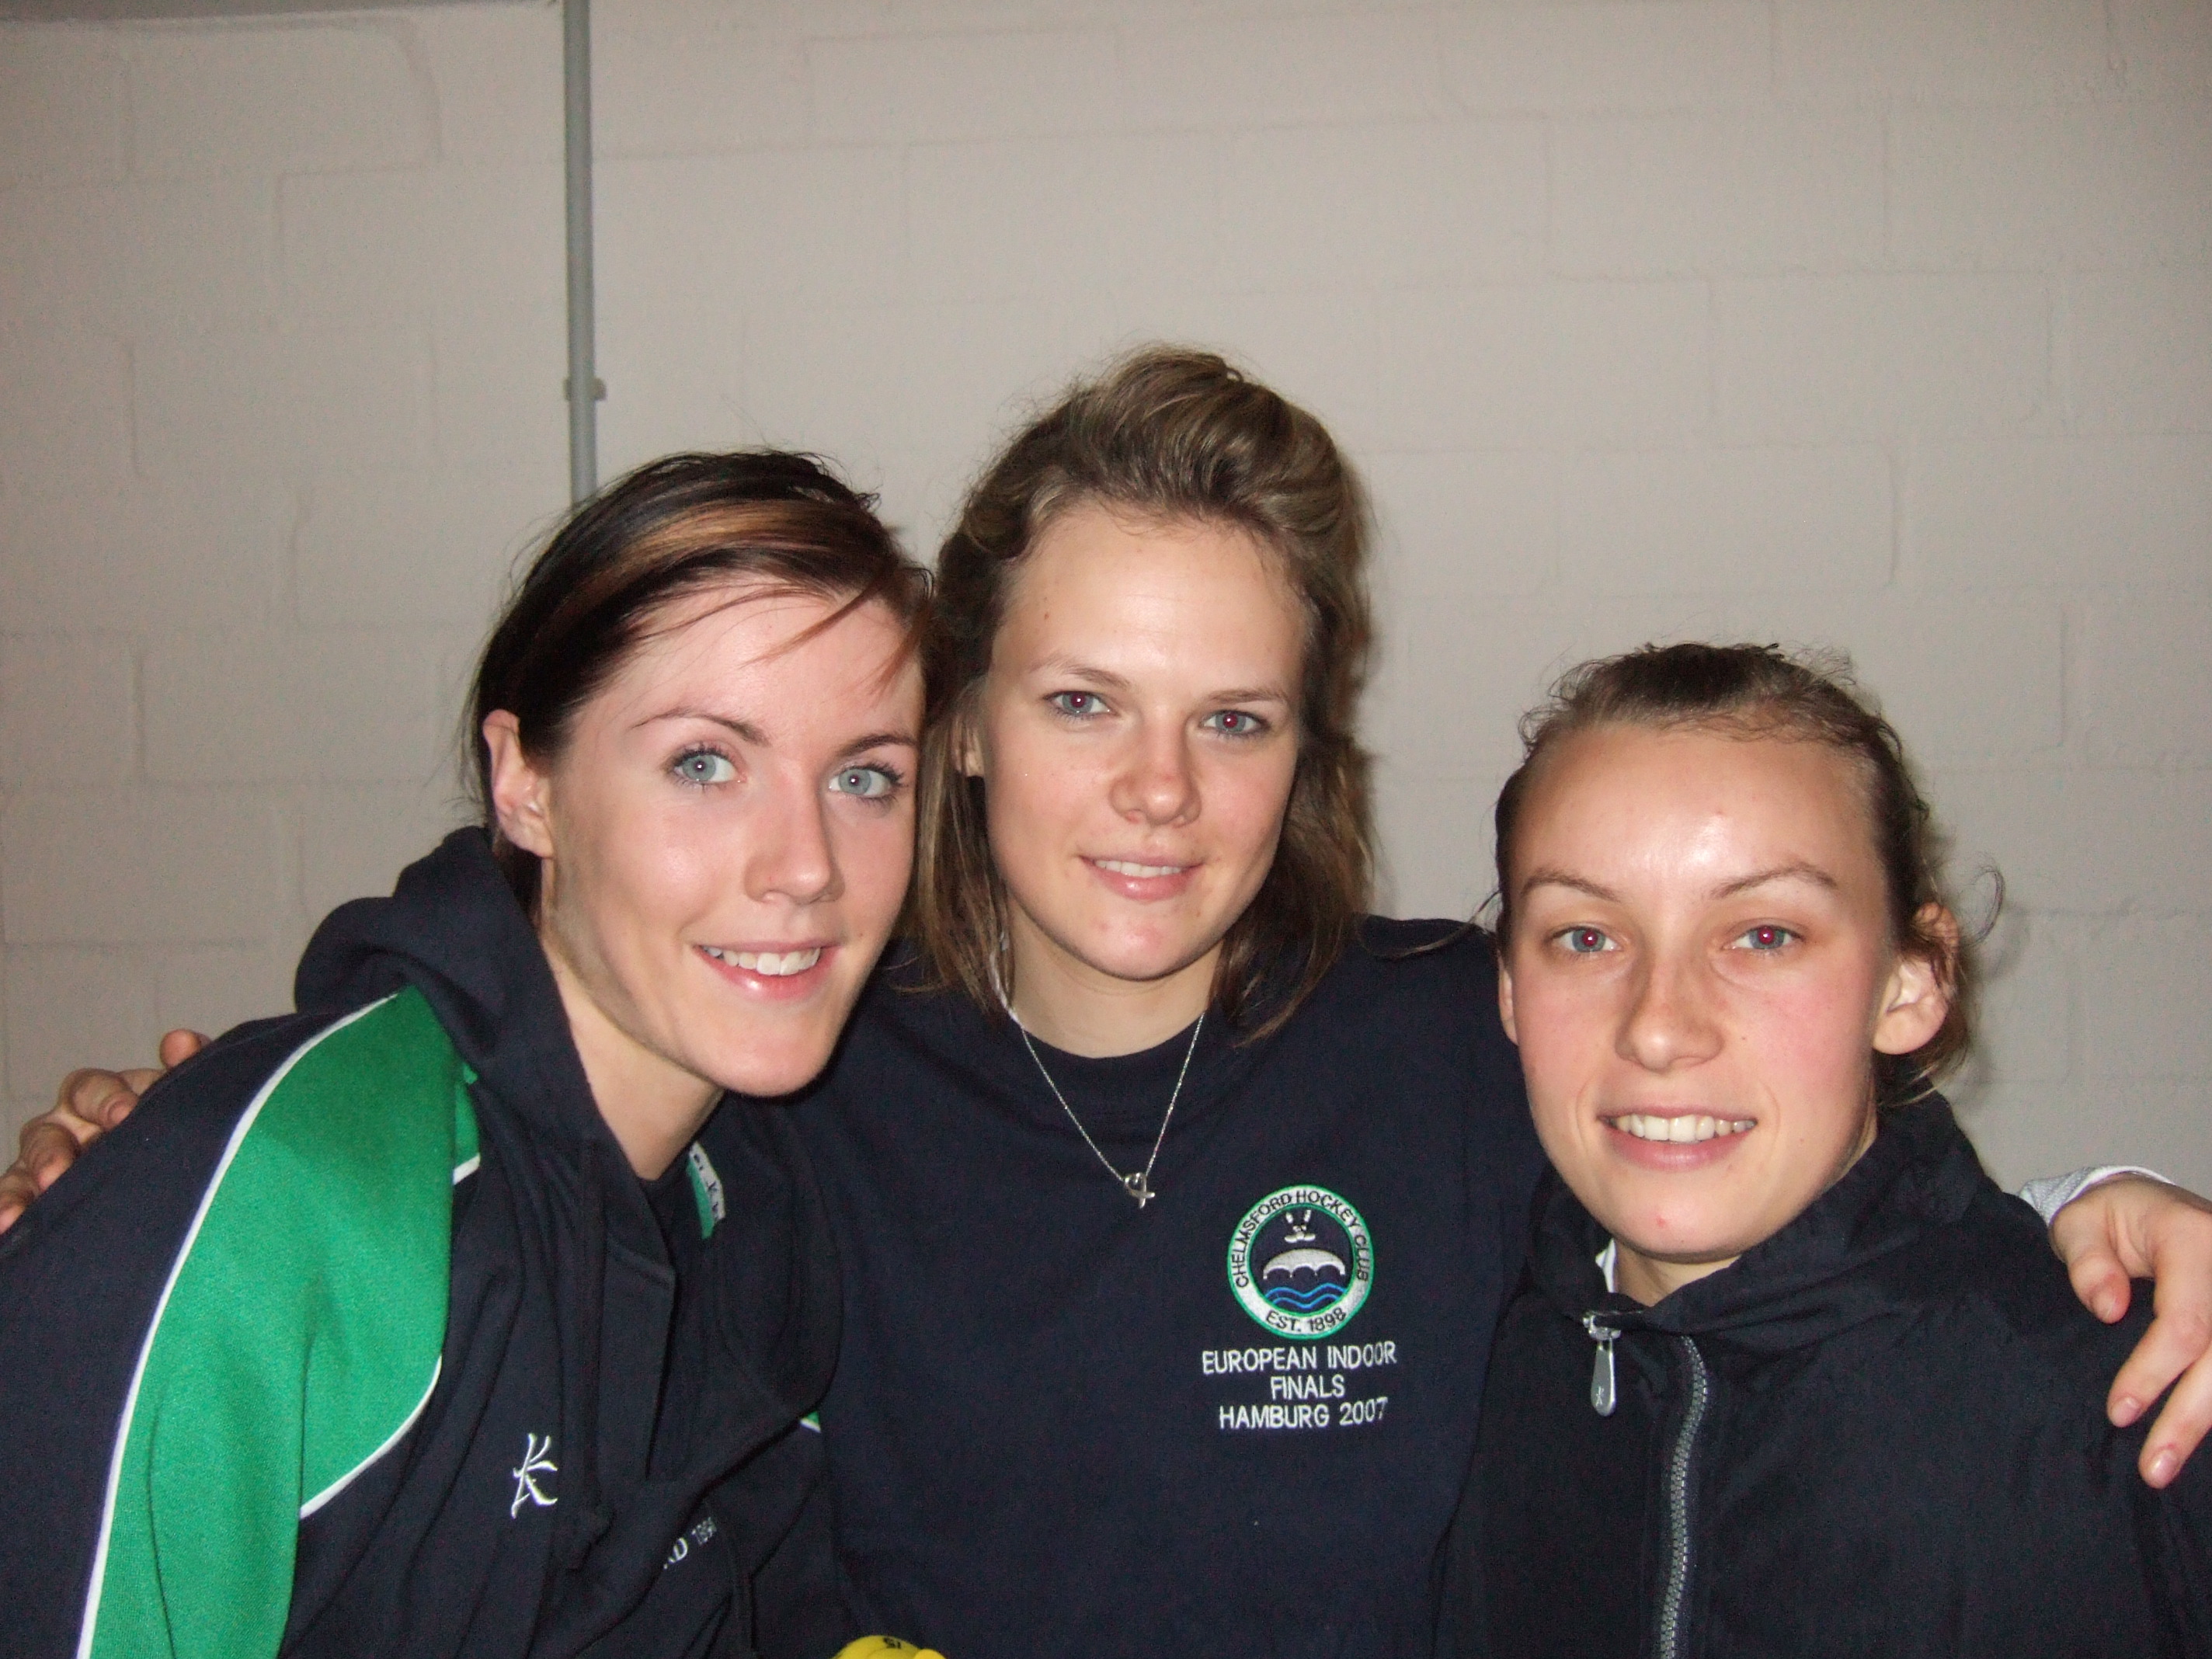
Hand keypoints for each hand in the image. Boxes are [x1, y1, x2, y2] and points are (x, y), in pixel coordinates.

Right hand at [0, 1028, 205, 1233]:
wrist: (186, 1181)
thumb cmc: (179, 1125)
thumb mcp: (185, 1096)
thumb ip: (187, 1069)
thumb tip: (180, 1041)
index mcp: (104, 1098)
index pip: (91, 1089)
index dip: (106, 1099)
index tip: (125, 1115)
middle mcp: (68, 1126)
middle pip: (49, 1129)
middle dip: (57, 1149)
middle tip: (66, 1168)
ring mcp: (48, 1162)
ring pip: (25, 1166)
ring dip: (29, 1178)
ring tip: (43, 1189)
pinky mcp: (35, 1197)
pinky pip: (13, 1199)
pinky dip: (7, 1206)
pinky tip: (8, 1221)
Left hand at [2051, 1174, 2211, 1486]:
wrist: (2150, 1205)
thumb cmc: (2109, 1219)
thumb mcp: (2079, 1224)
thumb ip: (2088, 1262)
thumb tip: (2108, 1310)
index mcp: (2192, 1240)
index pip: (2185, 1323)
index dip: (2153, 1372)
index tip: (2117, 1411)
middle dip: (2190, 1418)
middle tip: (2153, 1468)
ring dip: (2207, 1420)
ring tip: (2167, 1468)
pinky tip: (2199, 1442)